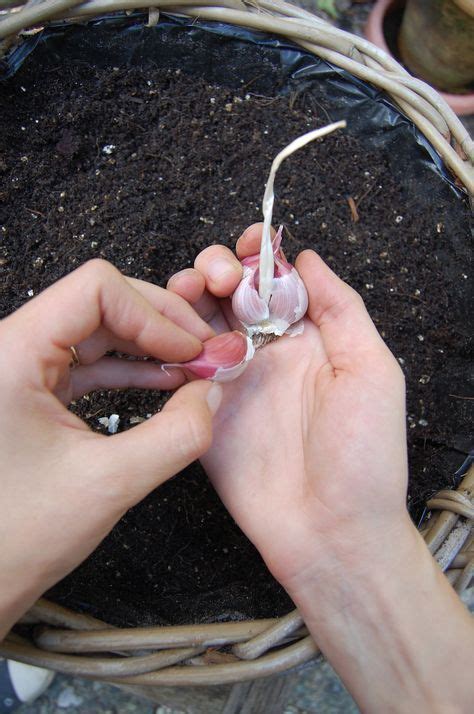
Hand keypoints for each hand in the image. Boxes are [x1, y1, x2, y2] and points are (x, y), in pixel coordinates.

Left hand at [0, 259, 221, 637]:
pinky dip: (130, 369)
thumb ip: (176, 435)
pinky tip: (167, 384)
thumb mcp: (109, 484)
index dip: (154, 314)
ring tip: (195, 369)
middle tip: (205, 354)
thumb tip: (212, 393)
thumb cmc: (13, 538)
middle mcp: (11, 352)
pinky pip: (88, 364)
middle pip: (100, 303)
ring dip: (150, 346)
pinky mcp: (31, 393)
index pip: (96, 289)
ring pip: (97, 330)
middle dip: (160, 325)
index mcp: (12, 355)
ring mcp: (20, 371)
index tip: (191, 350)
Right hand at [169, 224, 473, 712]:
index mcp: (310, 339)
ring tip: (185, 293)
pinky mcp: (203, 413)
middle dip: (216, 269)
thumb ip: (341, 309)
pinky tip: (168, 333)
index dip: (259, 256)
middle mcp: (268, 354)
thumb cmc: (364, 456)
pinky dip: (168, 345)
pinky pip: (177, 370)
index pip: (276, 281)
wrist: (332, 533)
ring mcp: (232, 383)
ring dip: (185, 298)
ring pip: (197, 324)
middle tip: (216, 277)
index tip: (249, 244)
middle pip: (229, 294)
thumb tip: (306, 258)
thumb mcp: (372, 371)